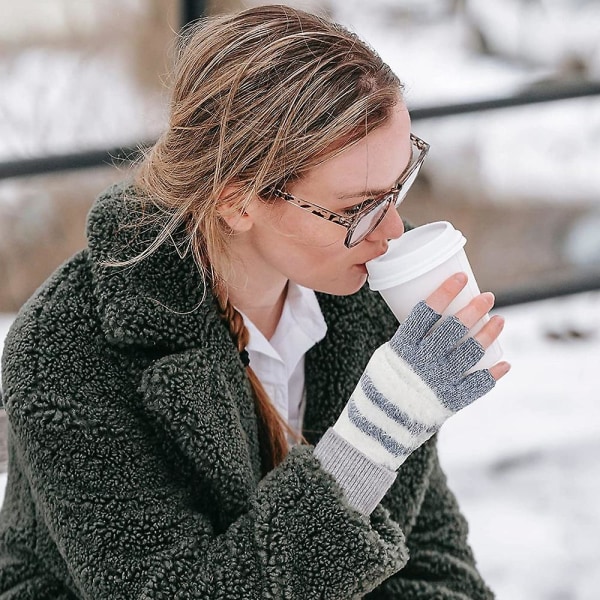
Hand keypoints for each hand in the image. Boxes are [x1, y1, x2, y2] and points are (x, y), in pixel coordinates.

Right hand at [331, 273, 509, 469]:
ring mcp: (437, 383)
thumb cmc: (380, 387)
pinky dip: (493, 375)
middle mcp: (422, 363)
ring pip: (470, 352)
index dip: (445, 292)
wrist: (377, 428)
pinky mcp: (449, 402)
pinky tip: (504, 363)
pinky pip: (477, 386)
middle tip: (488, 297)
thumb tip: (435, 322)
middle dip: (474, 309)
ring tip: (500, 320)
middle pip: (453, 329)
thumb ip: (409, 341)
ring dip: (488, 334)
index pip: (425, 312)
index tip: (461, 277)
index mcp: (402, 348)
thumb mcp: (386, 357)